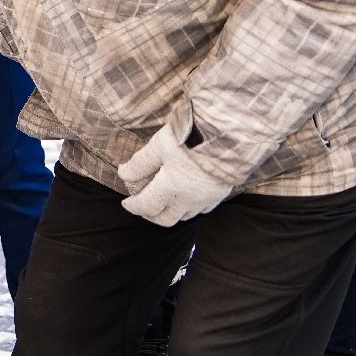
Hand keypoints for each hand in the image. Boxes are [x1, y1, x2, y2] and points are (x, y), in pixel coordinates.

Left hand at [118, 122, 232, 226]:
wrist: (231, 135)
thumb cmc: (191, 138)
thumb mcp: (160, 145)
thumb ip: (141, 163)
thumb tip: (124, 175)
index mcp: (170, 189)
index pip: (147, 206)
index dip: (133, 206)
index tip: (126, 203)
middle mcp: (189, 199)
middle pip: (167, 219)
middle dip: (151, 216)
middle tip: (143, 208)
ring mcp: (207, 198)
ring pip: (186, 216)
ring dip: (172, 213)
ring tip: (163, 202)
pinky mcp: (222, 193)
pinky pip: (204, 209)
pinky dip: (192, 208)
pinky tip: (188, 198)